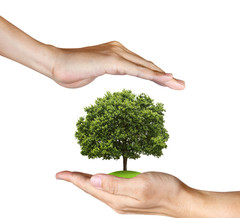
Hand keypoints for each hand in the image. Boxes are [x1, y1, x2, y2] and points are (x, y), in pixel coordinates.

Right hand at [51, 41, 184, 88]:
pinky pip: (136, 70)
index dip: (155, 75)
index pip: (140, 66)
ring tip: (179, 85)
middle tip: (181, 84)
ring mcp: (116, 54)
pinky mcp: (112, 61)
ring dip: (164, 77)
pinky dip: (152, 75)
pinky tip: (165, 79)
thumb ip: (107, 71)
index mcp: (116, 54)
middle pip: (147, 65)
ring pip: (145, 67)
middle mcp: (119, 50)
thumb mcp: (95, 73)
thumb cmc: (71, 72)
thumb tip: (113, 72)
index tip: (167, 83)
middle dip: (165, 76)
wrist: (55, 64)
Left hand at [56, 171, 239, 217]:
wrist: (180, 200)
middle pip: (92, 189)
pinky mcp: (130, 196)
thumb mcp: (140, 185)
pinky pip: (109, 188)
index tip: (60, 174)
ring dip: (87, 181)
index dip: (74, 179)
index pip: (90, 187)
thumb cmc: (164, 191)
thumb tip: (93, 180)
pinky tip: (100, 178)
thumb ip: (115, 184)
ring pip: (99, 189)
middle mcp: (117, 202)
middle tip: (65, 174)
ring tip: (77, 175)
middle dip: (77, 180)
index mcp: (117, 199)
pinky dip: (100, 181)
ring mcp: (123, 200)